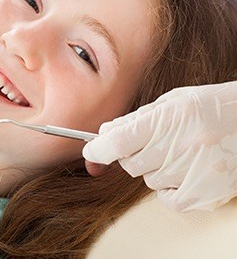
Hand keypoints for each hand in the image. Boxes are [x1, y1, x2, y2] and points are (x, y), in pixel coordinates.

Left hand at [83, 81, 236, 210]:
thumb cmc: (210, 107)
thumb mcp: (172, 102)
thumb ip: (135, 119)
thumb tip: (104, 132)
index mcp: (169, 118)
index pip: (118, 142)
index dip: (98, 148)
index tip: (91, 150)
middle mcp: (180, 146)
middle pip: (130, 163)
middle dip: (132, 153)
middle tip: (153, 141)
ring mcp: (192, 173)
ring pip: (148, 179)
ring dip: (154, 168)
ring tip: (179, 151)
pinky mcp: (203, 194)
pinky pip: (166, 198)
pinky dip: (168, 188)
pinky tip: (183, 170)